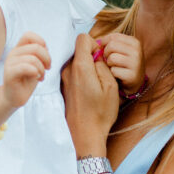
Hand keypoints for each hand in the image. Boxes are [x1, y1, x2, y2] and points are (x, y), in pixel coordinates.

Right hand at [3, 32, 50, 107]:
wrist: (14, 97)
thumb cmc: (26, 81)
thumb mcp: (36, 65)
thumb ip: (39, 54)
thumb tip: (44, 47)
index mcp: (19, 49)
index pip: (28, 35)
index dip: (41, 42)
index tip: (45, 55)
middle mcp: (13, 53)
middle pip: (35, 47)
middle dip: (47, 58)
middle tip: (47, 68)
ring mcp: (9, 63)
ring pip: (32, 58)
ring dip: (42, 69)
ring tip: (41, 76)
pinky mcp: (9, 74)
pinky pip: (25, 67)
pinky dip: (35, 72)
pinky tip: (36, 78)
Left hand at [62, 33, 119, 156]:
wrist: (84, 135)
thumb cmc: (100, 112)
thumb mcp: (110, 86)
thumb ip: (103, 65)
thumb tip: (98, 56)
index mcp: (80, 67)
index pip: (82, 38)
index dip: (95, 44)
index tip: (101, 58)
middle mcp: (68, 70)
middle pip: (79, 50)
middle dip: (91, 56)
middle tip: (101, 73)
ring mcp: (63, 79)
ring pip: (76, 62)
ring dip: (87, 68)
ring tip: (95, 85)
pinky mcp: (63, 87)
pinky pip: (73, 73)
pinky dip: (82, 76)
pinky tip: (88, 92)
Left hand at [97, 33, 144, 95]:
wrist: (134, 82)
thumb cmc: (122, 63)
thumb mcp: (120, 49)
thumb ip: (109, 43)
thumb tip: (92, 42)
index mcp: (133, 42)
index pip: (113, 37)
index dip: (105, 44)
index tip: (106, 50)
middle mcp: (136, 51)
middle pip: (111, 46)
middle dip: (106, 53)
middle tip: (110, 60)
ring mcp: (135, 63)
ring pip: (112, 58)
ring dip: (109, 64)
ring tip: (114, 67)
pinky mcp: (132, 76)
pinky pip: (113, 71)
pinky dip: (112, 74)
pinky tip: (117, 75)